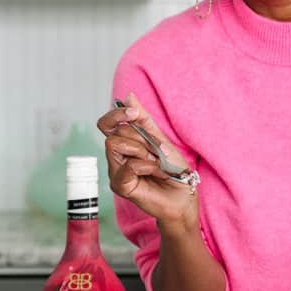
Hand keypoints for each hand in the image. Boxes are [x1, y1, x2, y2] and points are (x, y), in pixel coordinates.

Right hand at [96, 92, 197, 225]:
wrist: (184, 195)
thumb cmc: (173, 170)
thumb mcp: (160, 139)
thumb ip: (143, 120)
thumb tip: (128, 96)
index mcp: (124, 145)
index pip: (106, 125)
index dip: (116, 115)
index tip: (133, 114)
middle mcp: (116, 158)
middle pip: (115, 133)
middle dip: (141, 137)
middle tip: (157, 151)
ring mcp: (116, 172)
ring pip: (114, 144)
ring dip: (141, 150)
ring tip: (155, 162)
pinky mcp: (120, 186)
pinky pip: (127, 165)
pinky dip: (147, 166)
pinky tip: (157, 172)